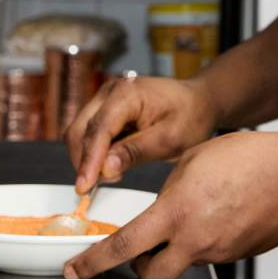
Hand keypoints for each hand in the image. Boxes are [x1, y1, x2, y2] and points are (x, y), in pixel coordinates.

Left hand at [64, 128, 277, 278]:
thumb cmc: (247, 157)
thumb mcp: (192, 160)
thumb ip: (170, 190)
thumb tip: (164, 208)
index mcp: (175, 212)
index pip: (122, 247)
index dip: (93, 262)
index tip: (75, 271)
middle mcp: (194, 240)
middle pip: (150, 277)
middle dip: (139, 269)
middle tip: (139, 250)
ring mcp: (218, 252)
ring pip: (183, 264)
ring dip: (176, 251)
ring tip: (195, 216)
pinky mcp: (238, 255)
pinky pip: (211, 255)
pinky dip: (206, 241)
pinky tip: (222, 215)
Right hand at [65, 75, 220, 193]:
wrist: (198, 102)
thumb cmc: (190, 116)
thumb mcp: (169, 140)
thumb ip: (135, 152)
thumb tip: (105, 168)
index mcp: (129, 93)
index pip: (99, 128)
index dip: (89, 159)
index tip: (84, 186)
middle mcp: (111, 92)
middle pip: (81, 129)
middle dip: (85, 161)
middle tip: (99, 186)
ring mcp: (105, 98)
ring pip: (80, 132)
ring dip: (88, 157)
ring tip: (113, 174)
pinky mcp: (105, 109)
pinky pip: (89, 133)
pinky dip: (94, 152)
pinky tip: (113, 163)